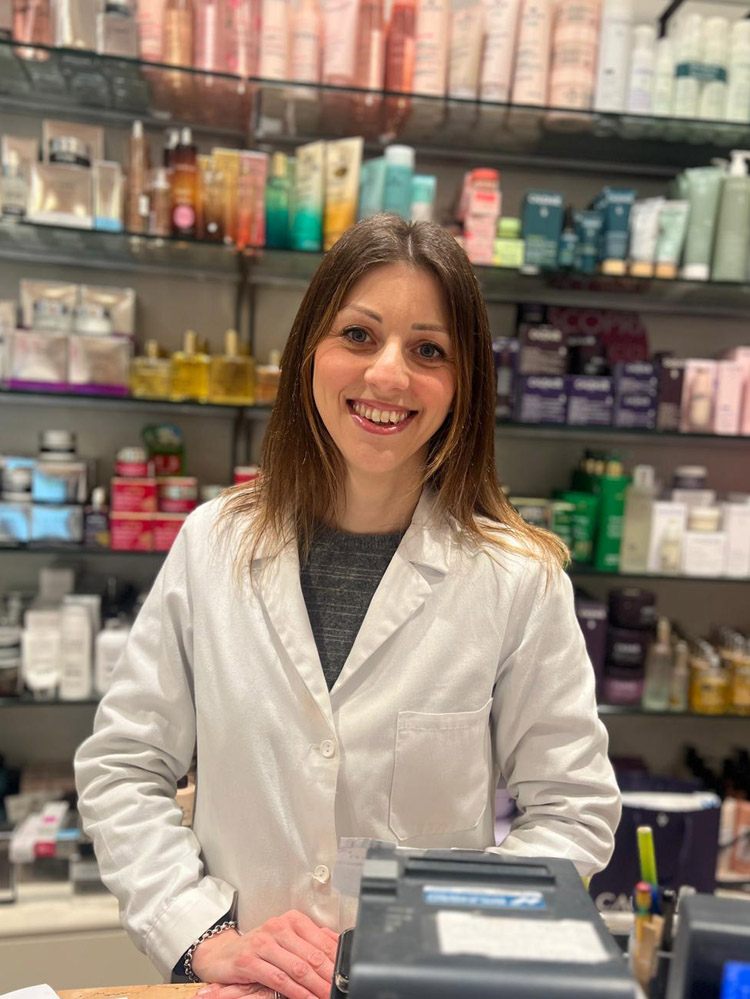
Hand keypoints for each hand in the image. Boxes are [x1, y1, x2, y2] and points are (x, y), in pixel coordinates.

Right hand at [192, 910, 338, 998]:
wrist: (222, 954)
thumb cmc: (258, 948)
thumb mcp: (286, 939)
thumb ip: (310, 942)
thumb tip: (338, 948)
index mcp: (291, 920)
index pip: (321, 940)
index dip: (335, 960)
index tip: (345, 975)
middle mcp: (277, 927)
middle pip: (312, 955)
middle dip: (329, 976)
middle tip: (339, 989)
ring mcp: (263, 943)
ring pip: (298, 968)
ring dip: (315, 987)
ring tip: (326, 996)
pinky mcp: (250, 961)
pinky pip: (279, 979)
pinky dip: (296, 992)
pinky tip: (306, 998)